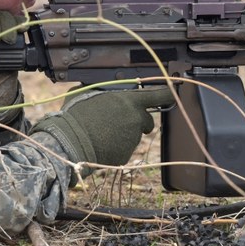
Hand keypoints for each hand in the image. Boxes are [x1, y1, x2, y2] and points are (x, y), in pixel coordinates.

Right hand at [30, 87, 174, 183]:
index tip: (173, 92)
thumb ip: (101, 90)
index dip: (168, 94)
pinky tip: (101, 143)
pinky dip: (117, 147)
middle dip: (138, 121)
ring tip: (103, 132)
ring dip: (124, 133)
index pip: (159, 95)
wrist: (71, 143)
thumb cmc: (76, 114)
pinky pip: (125, 148)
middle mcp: (136, 119)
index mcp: (130, 101)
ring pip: (134, 135)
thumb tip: (100, 89)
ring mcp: (132, 139)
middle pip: (147, 120)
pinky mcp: (126, 155)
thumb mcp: (86, 92)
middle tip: (119, 121)